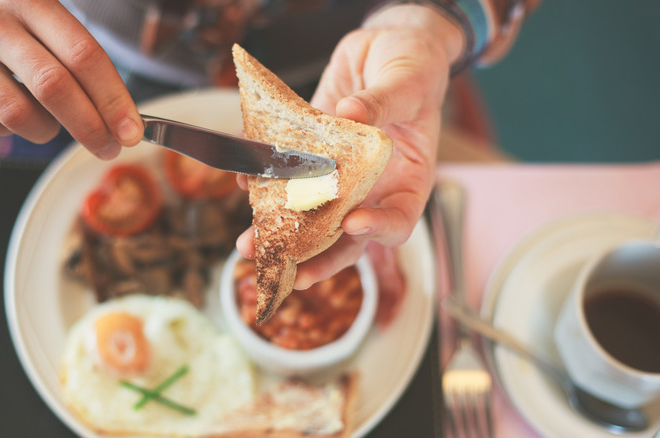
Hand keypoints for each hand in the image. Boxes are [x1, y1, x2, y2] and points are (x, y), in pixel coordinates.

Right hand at [0, 0, 142, 158]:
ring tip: (54, 123)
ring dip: (48, 131)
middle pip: (53, 88)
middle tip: (109, 147)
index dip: (112, 99)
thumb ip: (79, 53)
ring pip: (18, 115)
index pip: (83, 56)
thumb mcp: (43, 8)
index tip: (131, 130)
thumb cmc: (7, 9)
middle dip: (90, 128)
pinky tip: (17, 111)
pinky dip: (11, 130)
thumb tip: (121, 116)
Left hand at [237, 4, 462, 287]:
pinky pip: (288, 176)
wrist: (385, 47)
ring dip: (279, 232)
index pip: (398, 219)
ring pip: (311, 215)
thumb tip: (351, 114)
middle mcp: (372, 187)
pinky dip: (265, 182)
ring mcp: (339, 175)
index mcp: (409, 179)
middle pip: (346, 236)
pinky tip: (245, 182)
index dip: (378, 229)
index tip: (352, 223)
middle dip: (315, 256)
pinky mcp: (312, 156)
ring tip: (249, 244)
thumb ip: (383, 101)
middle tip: (285, 270)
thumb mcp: (408, 80)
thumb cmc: (414, 65)